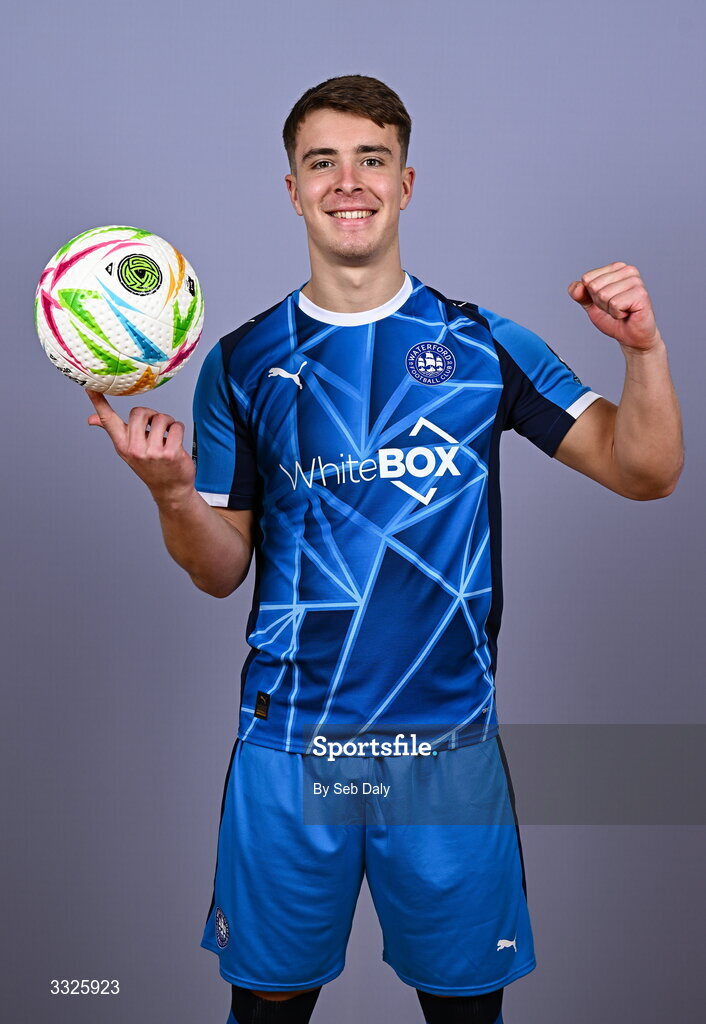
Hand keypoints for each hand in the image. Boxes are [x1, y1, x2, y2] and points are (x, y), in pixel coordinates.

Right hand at [86, 389, 195, 503]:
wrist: (170, 490)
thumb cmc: (150, 466)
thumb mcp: (128, 450)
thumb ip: (114, 430)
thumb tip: (91, 419)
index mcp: (122, 445)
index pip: (108, 420)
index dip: (98, 403)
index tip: (90, 387)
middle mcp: (134, 449)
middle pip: (140, 412)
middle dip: (151, 415)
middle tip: (156, 427)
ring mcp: (152, 453)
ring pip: (161, 418)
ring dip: (168, 423)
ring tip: (167, 437)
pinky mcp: (170, 454)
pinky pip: (176, 426)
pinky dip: (179, 430)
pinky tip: (176, 442)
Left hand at [568, 262, 660, 352]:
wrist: (631, 336)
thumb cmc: (613, 318)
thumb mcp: (591, 305)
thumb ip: (580, 294)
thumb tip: (577, 287)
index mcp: (616, 268)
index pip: (587, 278)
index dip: (592, 296)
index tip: (607, 301)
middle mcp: (627, 270)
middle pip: (594, 286)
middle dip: (600, 303)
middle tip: (615, 308)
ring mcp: (636, 281)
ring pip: (603, 295)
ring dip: (609, 309)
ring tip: (622, 310)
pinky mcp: (641, 294)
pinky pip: (614, 304)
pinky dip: (617, 314)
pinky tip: (627, 313)